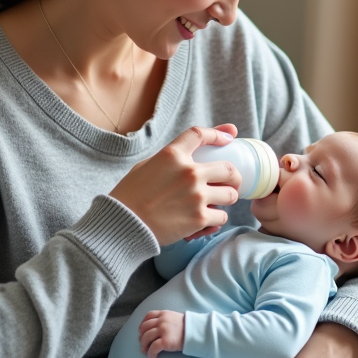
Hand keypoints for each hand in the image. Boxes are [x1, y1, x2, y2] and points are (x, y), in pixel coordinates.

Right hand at [110, 124, 240, 244]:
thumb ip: (170, 159)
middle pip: (229, 169)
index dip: (218, 134)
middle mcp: (189, 172)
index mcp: (172, 155)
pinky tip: (208, 221)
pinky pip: (222, 217)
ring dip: (227, 199)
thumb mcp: (146, 166)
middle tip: (230, 183)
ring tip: (218, 204)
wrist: (124, 223)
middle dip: (233, 176)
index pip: (201, 134)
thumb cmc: (131, 195)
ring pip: (231, 194)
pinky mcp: (199, 218)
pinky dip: (217, 220)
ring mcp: (196, 196)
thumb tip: (189, 153)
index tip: (228, 138)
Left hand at [139, 310, 184, 357]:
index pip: (148, 316)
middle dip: (141, 337)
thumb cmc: (188, 327)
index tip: (142, 332)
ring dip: (144, 346)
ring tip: (146, 351)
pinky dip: (150, 353)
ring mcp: (163, 330)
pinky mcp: (165, 341)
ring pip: (146, 337)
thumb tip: (155, 328)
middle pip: (144, 328)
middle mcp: (161, 321)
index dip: (142, 325)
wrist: (197, 332)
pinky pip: (153, 348)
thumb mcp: (175, 317)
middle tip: (143, 344)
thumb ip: (165, 319)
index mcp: (164, 314)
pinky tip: (153, 356)